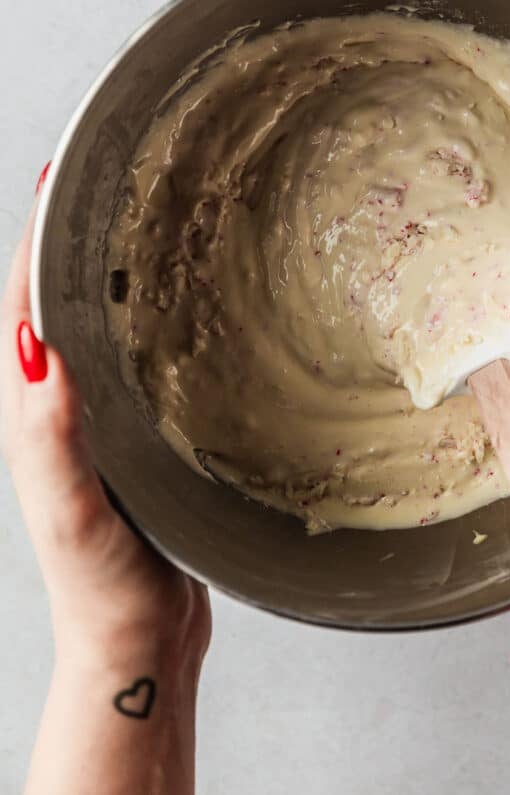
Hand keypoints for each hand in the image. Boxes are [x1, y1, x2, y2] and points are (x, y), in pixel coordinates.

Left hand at [1, 188, 210, 793]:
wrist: (137, 639)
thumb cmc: (102, 585)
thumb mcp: (73, 514)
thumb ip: (50, 440)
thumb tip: (40, 353)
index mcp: (29, 417)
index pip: (19, 312)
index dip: (34, 245)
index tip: (59, 183)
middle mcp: (55, 410)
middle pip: (50, 307)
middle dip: (66, 241)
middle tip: (101, 184)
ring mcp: (93, 422)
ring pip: (93, 329)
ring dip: (103, 274)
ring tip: (137, 224)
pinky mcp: (130, 437)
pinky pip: (129, 360)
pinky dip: (141, 320)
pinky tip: (176, 309)